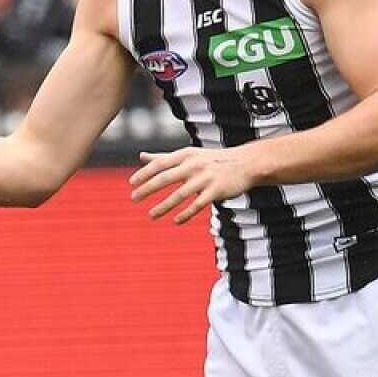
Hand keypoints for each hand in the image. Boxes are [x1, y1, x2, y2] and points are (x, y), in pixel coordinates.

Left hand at [129, 147, 256, 223]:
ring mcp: (205, 178)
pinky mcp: (216, 191)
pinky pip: (197, 205)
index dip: (144, 173)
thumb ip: (163, 157)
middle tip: (133, 198)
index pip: (159, 163)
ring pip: (180, 194)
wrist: (245, 163)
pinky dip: (185, 214)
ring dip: (164, 206)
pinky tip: (176, 221)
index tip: (132, 183)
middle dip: (148, 188)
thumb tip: (141, 157)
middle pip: (165, 178)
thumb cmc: (211, 160)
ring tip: (151, 215)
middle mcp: (193, 165)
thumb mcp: (187, 155)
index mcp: (185, 155)